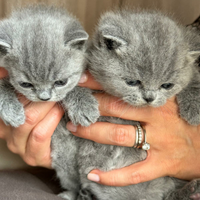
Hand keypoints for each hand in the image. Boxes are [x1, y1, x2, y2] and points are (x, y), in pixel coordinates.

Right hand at [0, 67, 63, 167]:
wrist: (67, 144)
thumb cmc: (51, 118)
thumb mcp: (38, 102)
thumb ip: (26, 90)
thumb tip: (7, 70)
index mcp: (5, 116)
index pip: (4, 96)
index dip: (11, 83)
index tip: (22, 72)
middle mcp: (7, 131)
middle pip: (18, 106)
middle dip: (39, 95)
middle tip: (53, 86)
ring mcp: (18, 145)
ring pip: (28, 119)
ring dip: (47, 106)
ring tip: (59, 98)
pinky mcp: (33, 156)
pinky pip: (40, 134)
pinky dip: (52, 120)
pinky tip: (60, 112)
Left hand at [67, 71, 199, 185]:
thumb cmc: (178, 120)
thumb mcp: (165, 102)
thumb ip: (144, 94)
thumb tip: (117, 85)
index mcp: (156, 99)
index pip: (122, 88)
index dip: (98, 83)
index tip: (79, 80)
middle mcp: (157, 118)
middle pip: (116, 109)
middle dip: (91, 107)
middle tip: (72, 107)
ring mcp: (158, 142)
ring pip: (118, 136)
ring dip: (93, 132)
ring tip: (74, 129)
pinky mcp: (160, 164)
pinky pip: (132, 173)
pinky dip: (111, 175)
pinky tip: (93, 174)